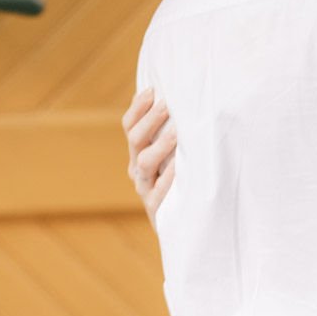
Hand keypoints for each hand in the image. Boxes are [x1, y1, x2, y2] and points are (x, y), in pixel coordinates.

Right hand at [122, 87, 176, 227]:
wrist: (187, 224)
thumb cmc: (185, 179)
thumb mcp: (176, 153)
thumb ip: (173, 128)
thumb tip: (180, 94)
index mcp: (139, 151)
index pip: (129, 125)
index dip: (137, 107)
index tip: (152, 90)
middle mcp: (138, 168)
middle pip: (135, 140)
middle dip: (150, 120)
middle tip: (167, 105)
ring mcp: (145, 189)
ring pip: (144, 163)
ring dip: (160, 146)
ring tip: (176, 133)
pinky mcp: (156, 209)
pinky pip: (159, 192)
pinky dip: (169, 177)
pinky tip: (181, 166)